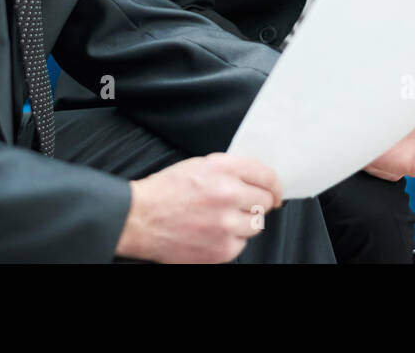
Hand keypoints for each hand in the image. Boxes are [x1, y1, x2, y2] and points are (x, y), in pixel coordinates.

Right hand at [115, 152, 282, 262]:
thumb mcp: (200, 165)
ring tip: (220, 220)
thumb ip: (232, 170)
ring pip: (255, 225)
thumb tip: (257, 180)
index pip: (267, 177)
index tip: (275, 193)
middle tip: (240, 206)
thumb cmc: (166, 191)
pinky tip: (211, 233)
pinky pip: (240, 245)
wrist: (139, 219)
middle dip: (256, 204)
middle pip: (264, 202)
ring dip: (243, 223)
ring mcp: (225, 225)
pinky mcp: (220, 250)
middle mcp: (228, 195)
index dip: (275, 186)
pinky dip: (230, 240)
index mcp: (223, 170)